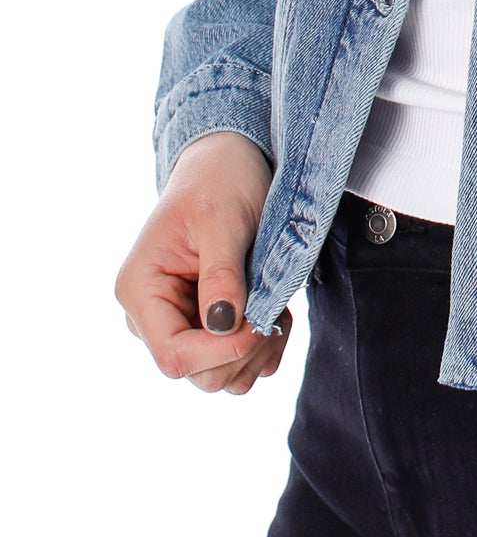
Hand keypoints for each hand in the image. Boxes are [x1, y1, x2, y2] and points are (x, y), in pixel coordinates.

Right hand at [115, 130, 291, 394]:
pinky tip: (276, 313)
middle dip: (244, 349)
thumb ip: (222, 274)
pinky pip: (237, 366)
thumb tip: (223, 326)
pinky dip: (263, 348)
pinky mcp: (206, 327)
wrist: (228, 159)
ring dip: (257, 350)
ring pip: (220, 376)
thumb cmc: (220, 179)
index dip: (221, 351)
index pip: (173, 356)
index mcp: (141, 289)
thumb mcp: (223, 219)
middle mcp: (152, 315)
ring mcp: (178, 323)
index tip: (261, 322)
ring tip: (277, 305)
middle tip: (275, 308)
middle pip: (198, 373)